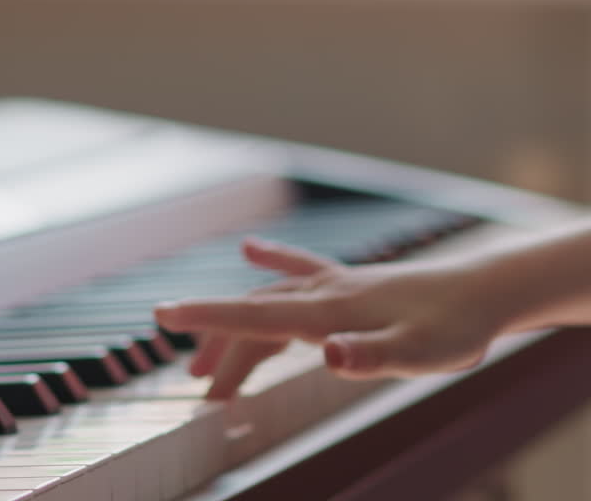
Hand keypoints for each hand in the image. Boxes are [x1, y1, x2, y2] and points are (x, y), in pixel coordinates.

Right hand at [154, 236, 499, 398]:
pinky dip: (270, 267)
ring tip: (211, 365)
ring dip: (238, 329)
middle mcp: (325, 292)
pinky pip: (297, 274)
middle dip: (219, 347)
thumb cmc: (450, 329)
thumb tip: (327, 355)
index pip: (255, 314)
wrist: (479, 292)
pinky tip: (251, 251)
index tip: (161, 314)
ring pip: (270, 303)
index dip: (205, 315)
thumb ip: (368, 357)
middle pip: (256, 318)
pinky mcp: (349, 284)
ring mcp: (335, 284)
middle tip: (197, 390)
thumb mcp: (415, 355)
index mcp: (330, 312)